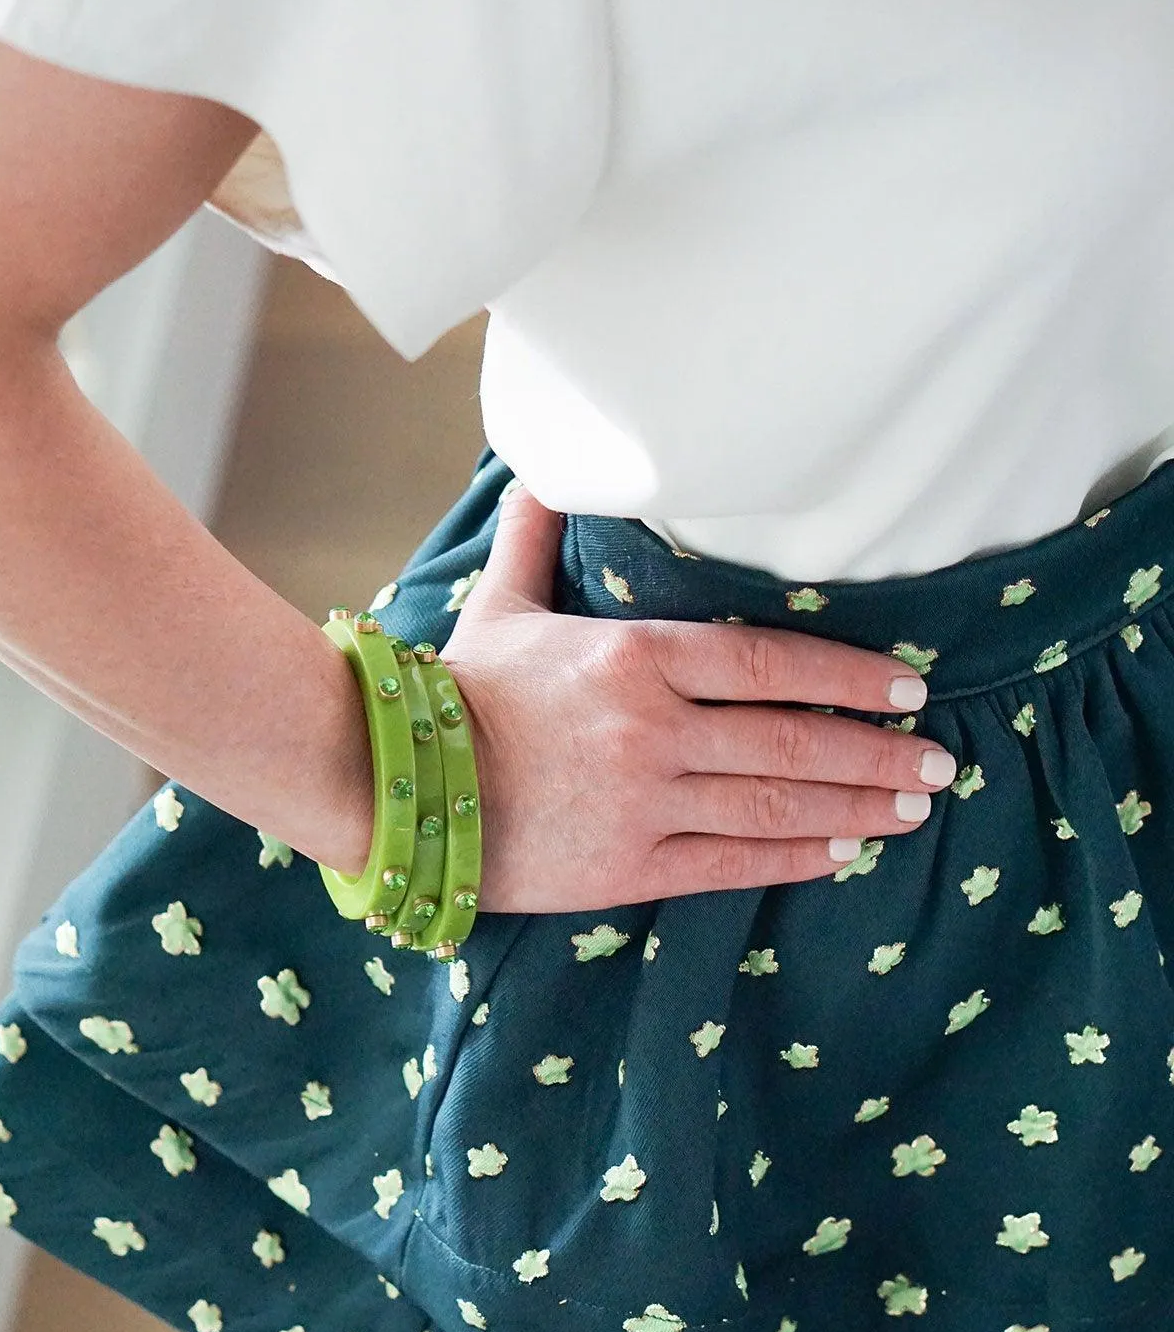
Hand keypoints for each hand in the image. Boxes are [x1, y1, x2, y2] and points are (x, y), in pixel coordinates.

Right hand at [440, 486, 956, 913]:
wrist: (394, 787)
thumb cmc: (455, 693)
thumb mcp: (501, 603)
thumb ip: (538, 535)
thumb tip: (543, 463)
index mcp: (636, 657)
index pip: (771, 660)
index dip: (849, 675)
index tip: (906, 687)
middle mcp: (654, 729)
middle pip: (794, 739)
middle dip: (877, 752)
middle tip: (937, 764)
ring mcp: (646, 803)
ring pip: (777, 805)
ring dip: (855, 807)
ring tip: (909, 809)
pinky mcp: (628, 868)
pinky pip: (732, 864)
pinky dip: (795, 857)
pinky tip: (841, 852)